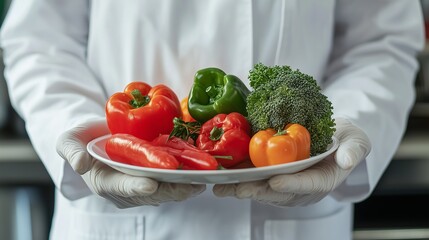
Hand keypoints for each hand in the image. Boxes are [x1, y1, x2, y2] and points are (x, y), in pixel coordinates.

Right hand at [56, 119, 204, 207]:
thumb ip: (71, 151)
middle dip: (170, 189)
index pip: (121, 187)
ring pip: (165, 188)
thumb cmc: (81, 139)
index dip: (136, 187)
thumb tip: (80, 164)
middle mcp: (126, 187)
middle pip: (150, 192)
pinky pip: (171, 178)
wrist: (95, 135)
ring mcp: (141, 182)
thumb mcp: (68, 141)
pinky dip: (186, 175)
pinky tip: (201, 169)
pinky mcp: (154, 174)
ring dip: (184, 186)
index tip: (151, 184)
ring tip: (202, 179)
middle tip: (189, 184)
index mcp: (105, 182)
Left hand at [213, 118, 370, 206]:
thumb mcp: (357, 140)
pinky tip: (222, 176)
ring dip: (242, 188)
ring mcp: (286, 182)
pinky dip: (239, 178)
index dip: (292, 184)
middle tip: (238, 188)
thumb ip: (354, 150)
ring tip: (222, 187)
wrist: (331, 137)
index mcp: (323, 180)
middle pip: (279, 192)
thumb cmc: (345, 140)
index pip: (308, 185)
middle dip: (258, 191)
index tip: (275, 181)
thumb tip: (347, 161)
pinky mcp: (273, 175)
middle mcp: (302, 187)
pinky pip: (256, 179)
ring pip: (263, 189)